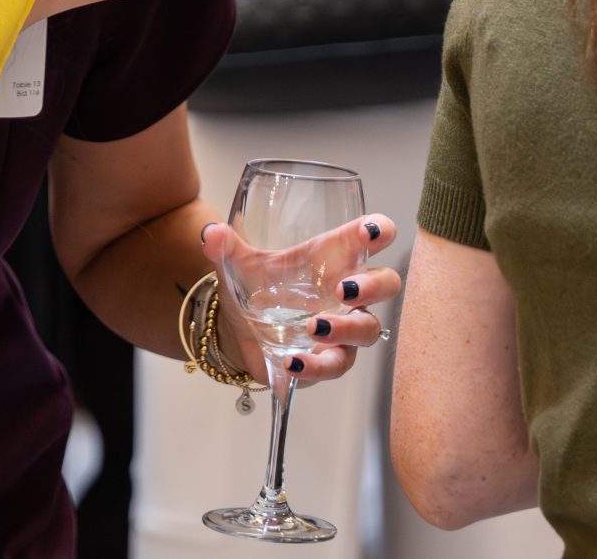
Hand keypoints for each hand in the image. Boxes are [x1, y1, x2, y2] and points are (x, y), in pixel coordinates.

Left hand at [204, 214, 401, 387]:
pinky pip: (336, 366)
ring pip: (368, 329)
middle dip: (373, 286)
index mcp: (332, 257)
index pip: (371, 237)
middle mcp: (346, 292)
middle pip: (385, 284)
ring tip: (313, 327)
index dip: (379, 231)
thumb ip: (224, 247)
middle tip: (345, 290)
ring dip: (345, 329)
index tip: (372, 232)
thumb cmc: (253, 287)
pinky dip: (317, 365)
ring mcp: (343, 328)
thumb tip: (211, 233)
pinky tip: (293, 362)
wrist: (236, 331)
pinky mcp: (329, 360)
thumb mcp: (237, 264)